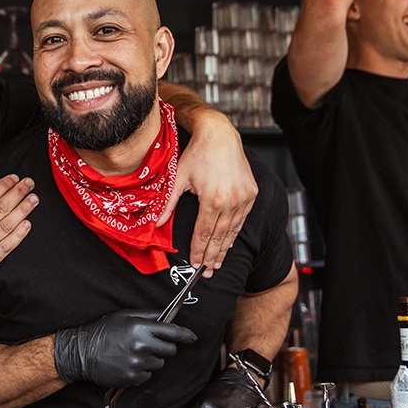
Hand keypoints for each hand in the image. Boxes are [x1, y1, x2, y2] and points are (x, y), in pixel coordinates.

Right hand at [0, 172, 37, 299]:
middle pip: (1, 208)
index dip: (3, 185)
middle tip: (30, 183)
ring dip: (23, 211)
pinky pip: (6, 248)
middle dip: (18, 193)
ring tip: (33, 199)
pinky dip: (18, 236)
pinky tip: (27, 224)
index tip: (14, 178)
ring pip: (7, 226)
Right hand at [53, 309, 196, 388]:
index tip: (191, 337)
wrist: (82, 352)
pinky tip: (128, 362)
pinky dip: (142, 370)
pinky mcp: (133, 377)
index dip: (185, 335)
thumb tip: (168, 317)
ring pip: (159, 363)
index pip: (173, 332)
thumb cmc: (103, 331)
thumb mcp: (125, 315)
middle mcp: (142, 346)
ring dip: (152, 359)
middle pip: (170, 350)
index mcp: (141, 328)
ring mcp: (138, 363)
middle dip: (165, 347)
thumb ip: (148, 316)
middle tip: (150, 343)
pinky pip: (147, 374)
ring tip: (134, 353)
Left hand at [158, 110, 256, 276]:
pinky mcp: (251, 193)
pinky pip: (242, 219)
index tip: (194, 264)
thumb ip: (168, 204)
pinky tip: (229, 243)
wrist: (220, 135)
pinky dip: (235, 233)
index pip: (204, 233)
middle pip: (219, 236)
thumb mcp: (178, 178)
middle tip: (206, 272)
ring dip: (224, 248)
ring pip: (233, 230)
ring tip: (217, 263)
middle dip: (212, 256)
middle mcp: (232, 200)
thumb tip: (155, 224)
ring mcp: (244, 197)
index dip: (198, 250)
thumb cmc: (198, 153)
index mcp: (213, 199)